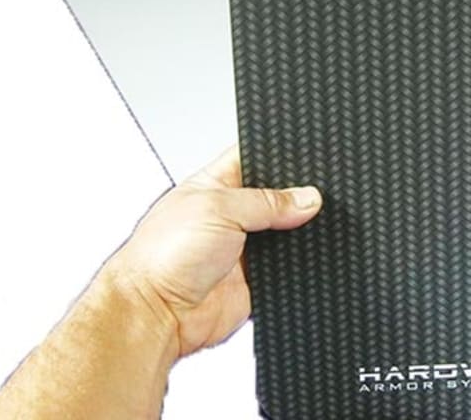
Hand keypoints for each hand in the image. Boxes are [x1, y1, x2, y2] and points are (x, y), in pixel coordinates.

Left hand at [103, 147, 322, 358]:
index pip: (254, 159)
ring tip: (305, 229)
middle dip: (296, 198)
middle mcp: (230, 215)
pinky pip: (288, 269)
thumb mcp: (219, 209)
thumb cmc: (162, 257)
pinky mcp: (255, 281)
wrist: (157, 315)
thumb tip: (306, 198)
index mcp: (215, 185)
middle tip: (313, 198)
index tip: (308, 160)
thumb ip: (267, 201)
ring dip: (298, 234)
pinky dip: (299, 266)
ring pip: (288, 234)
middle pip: (277, 198)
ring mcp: (243, 249)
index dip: (280, 156)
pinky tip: (301, 259)